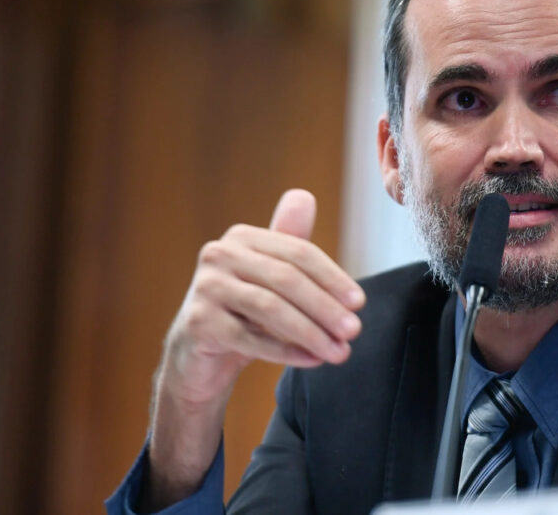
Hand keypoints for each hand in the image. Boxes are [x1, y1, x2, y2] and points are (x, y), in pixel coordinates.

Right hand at [142, 190, 364, 509]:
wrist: (199, 357)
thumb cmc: (242, 314)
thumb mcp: (269, 278)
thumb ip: (290, 244)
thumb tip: (305, 197)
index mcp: (242, 237)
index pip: (298, 252)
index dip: (332, 277)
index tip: (358, 302)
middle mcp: (219, 255)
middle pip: (286, 279)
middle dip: (325, 307)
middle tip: (353, 330)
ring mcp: (205, 287)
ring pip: (270, 308)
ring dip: (311, 332)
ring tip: (338, 352)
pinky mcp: (199, 322)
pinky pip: (251, 339)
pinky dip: (286, 352)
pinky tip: (312, 360)